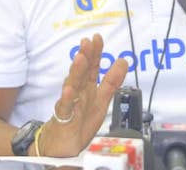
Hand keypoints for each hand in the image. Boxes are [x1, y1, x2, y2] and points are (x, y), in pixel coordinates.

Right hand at [37, 33, 127, 156]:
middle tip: (87, 42)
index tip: (97, 38)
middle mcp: (77, 93)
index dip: (95, 53)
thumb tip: (124, 61)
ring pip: (72, 86)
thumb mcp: (101, 101)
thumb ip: (112, 81)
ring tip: (80, 58)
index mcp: (87, 88)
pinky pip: (65, 108)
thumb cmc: (80, 123)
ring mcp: (69, 104)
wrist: (61, 148)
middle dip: (85, 57)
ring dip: (76, 72)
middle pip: (81, 72)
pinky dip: (67, 99)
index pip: (92, 67)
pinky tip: (70, 90)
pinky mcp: (63, 119)